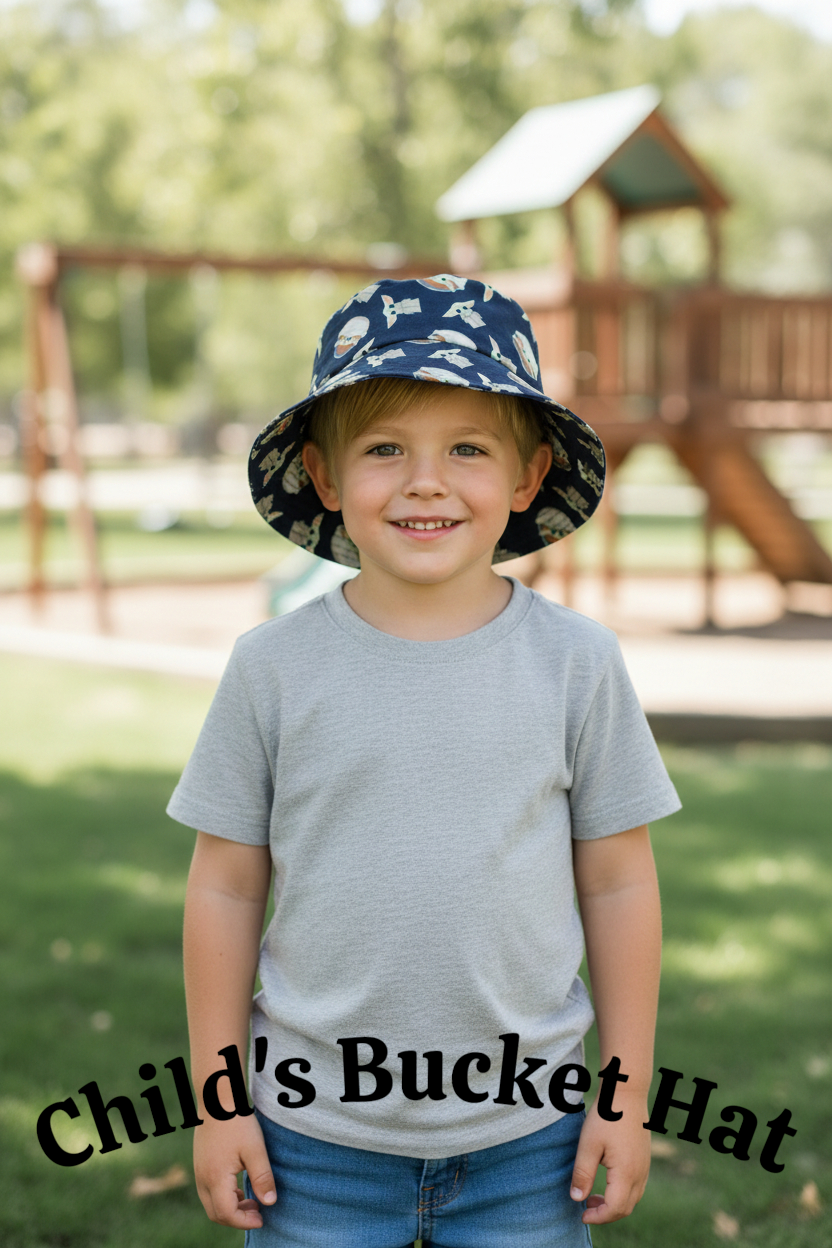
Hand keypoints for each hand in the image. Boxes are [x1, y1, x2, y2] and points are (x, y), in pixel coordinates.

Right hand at [193, 1113, 276, 1228]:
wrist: (217, 1098)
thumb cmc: (237, 1122)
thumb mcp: (255, 1149)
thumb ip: (262, 1177)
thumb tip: (269, 1203)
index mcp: (215, 1178)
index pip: (227, 1214)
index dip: (244, 1221)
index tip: (262, 1218)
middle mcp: (203, 1179)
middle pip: (216, 1214)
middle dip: (237, 1218)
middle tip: (258, 1211)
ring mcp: (199, 1172)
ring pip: (211, 1204)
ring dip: (230, 1208)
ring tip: (252, 1199)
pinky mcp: (200, 1165)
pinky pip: (209, 1192)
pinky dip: (224, 1197)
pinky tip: (240, 1186)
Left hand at [569, 1097, 651, 1224]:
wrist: (627, 1092)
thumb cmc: (606, 1116)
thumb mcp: (588, 1145)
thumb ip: (583, 1174)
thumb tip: (576, 1199)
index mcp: (627, 1173)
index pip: (615, 1208)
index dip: (598, 1217)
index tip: (581, 1214)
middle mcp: (640, 1174)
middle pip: (625, 1208)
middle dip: (605, 1214)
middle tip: (585, 1206)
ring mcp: (645, 1166)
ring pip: (633, 1199)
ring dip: (614, 1204)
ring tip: (593, 1195)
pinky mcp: (645, 1159)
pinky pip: (637, 1187)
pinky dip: (622, 1193)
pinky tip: (608, 1181)